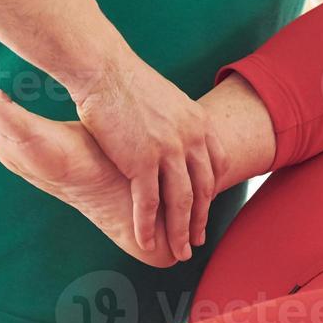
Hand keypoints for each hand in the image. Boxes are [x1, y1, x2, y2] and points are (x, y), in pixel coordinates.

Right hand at [71, 54, 217, 262]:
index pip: (217, 165)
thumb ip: (178, 122)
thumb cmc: (128, 82)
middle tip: (197, 240)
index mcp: (199, 123)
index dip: (213, 191)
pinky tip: (145, 242)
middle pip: (203, 190)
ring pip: (181, 202)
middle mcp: (191, 139)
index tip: (206, 207)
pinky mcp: (142, 161)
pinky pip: (149, 203)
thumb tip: (177, 133)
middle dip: (201, 219)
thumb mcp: (167, 99)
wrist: (105, 71)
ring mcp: (168, 152)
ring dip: (181, 232)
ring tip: (179, 252)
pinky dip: (148, 226)